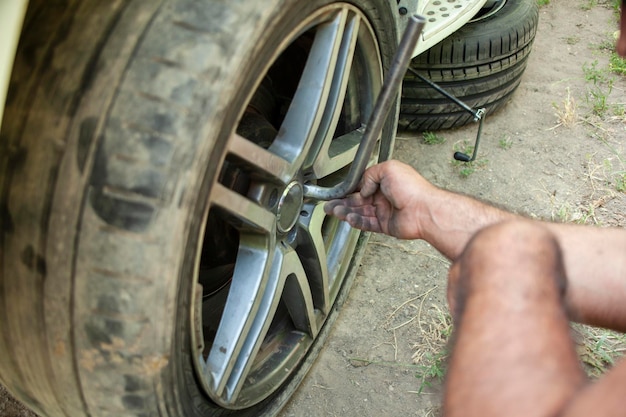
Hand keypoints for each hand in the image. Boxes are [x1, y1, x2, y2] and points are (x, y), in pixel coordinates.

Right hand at [323, 160, 438, 239]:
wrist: (423, 210)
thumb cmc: (412, 188)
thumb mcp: (388, 169)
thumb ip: (370, 175)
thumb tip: (362, 187)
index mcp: (385, 181)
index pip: (362, 185)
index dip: (349, 189)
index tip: (337, 191)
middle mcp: (384, 196)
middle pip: (358, 200)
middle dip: (342, 202)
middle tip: (329, 204)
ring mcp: (385, 211)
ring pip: (361, 212)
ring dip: (346, 212)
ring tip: (334, 211)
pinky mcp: (386, 225)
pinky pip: (367, 224)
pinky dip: (357, 221)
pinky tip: (348, 219)